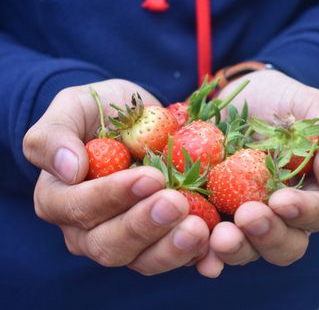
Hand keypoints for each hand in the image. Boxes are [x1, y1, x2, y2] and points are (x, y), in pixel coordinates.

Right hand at [23, 79, 209, 274]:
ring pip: (142, 260)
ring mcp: (126, 239)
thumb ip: (53, 136)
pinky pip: (173, 258)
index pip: (79, 207)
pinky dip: (195, 256)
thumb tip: (68, 169)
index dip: (112, 196)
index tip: (149, 176)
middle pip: (109, 244)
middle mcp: (88, 229)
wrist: (138, 120)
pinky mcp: (157, 241)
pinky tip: (214, 249)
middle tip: (176, 202)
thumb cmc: (101, 113)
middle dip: (144, 225)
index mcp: (61, 199)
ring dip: (170, 248)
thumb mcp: (72, 109)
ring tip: (198, 228)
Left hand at [197, 70, 318, 274]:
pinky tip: (200, 256)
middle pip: (285, 244)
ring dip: (236, 249)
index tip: (282, 201)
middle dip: (268, 235)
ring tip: (220, 238)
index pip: (317, 213)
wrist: (235, 96)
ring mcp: (244, 215)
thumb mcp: (311, 109)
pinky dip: (205, 253)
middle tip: (248, 217)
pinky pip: (210, 240)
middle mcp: (279, 213)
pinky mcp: (213, 212)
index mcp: (311, 192)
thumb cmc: (278, 102)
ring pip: (248, 248)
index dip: (304, 212)